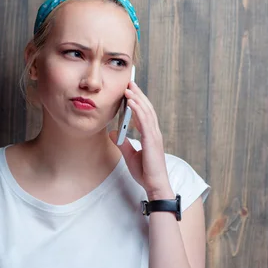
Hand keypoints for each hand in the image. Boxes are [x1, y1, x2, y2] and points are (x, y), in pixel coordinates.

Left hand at [110, 81, 173, 199]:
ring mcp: (154, 136)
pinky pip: (144, 121)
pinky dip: (138, 109)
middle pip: (146, 108)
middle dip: (138, 94)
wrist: (154, 186)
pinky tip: (131, 101)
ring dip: (137, 98)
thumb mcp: (129, 155)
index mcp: (150, 135)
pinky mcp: (152, 140)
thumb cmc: (145, 173)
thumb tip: (113, 133)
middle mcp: (154, 133)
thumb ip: (123, 143)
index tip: (130, 90)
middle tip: (129, 82)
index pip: (144, 113)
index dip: (138, 100)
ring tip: (128, 87)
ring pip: (146, 111)